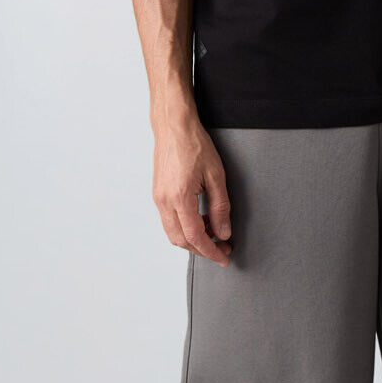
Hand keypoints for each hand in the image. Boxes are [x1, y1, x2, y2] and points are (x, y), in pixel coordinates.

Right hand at [154, 113, 232, 266]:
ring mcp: (158, 198)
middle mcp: (164, 201)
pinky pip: (169, 221)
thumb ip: (220, 207)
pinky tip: (200, 221)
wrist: (174, 126)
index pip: (195, 237)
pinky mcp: (157, 194)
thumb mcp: (216, 175)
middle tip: (222, 247)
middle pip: (181, 240)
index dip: (211, 251)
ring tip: (214, 233)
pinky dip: (184, 228)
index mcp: (179, 197)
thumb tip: (223, 232)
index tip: (223, 256)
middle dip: (202, 249)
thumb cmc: (194, 144)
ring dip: (192, 240)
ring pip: (173, 233)